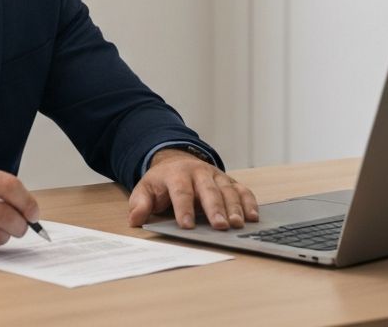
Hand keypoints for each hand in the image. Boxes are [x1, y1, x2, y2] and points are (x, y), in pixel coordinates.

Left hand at [127, 148, 259, 230]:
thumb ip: (140, 204)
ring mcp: (216, 176)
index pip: (181, 192)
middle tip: (219, 226)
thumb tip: (135, 219)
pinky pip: (242, 190)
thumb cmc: (162, 182)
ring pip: (228, 190)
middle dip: (214, 208)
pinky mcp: (229, 182)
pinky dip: (249, 203)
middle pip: (208, 190)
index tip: (186, 225)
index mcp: (177, 174)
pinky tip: (253, 217)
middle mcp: (199, 173)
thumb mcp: (145, 189)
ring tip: (238, 224)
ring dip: (234, 208)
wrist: (177, 162)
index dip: (184, 208)